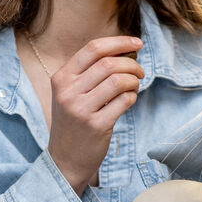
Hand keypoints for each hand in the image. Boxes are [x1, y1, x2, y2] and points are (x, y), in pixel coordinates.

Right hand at [46, 36, 144, 193]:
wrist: (65, 160)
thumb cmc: (74, 122)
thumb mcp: (70, 94)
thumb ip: (90, 73)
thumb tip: (125, 50)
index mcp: (61, 78)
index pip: (93, 49)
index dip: (119, 42)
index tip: (137, 43)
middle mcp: (68, 92)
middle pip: (109, 63)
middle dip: (131, 64)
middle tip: (140, 71)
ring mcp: (81, 109)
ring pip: (119, 81)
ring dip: (134, 80)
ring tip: (135, 86)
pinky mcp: (96, 125)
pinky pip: (124, 101)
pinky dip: (132, 97)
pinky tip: (129, 100)